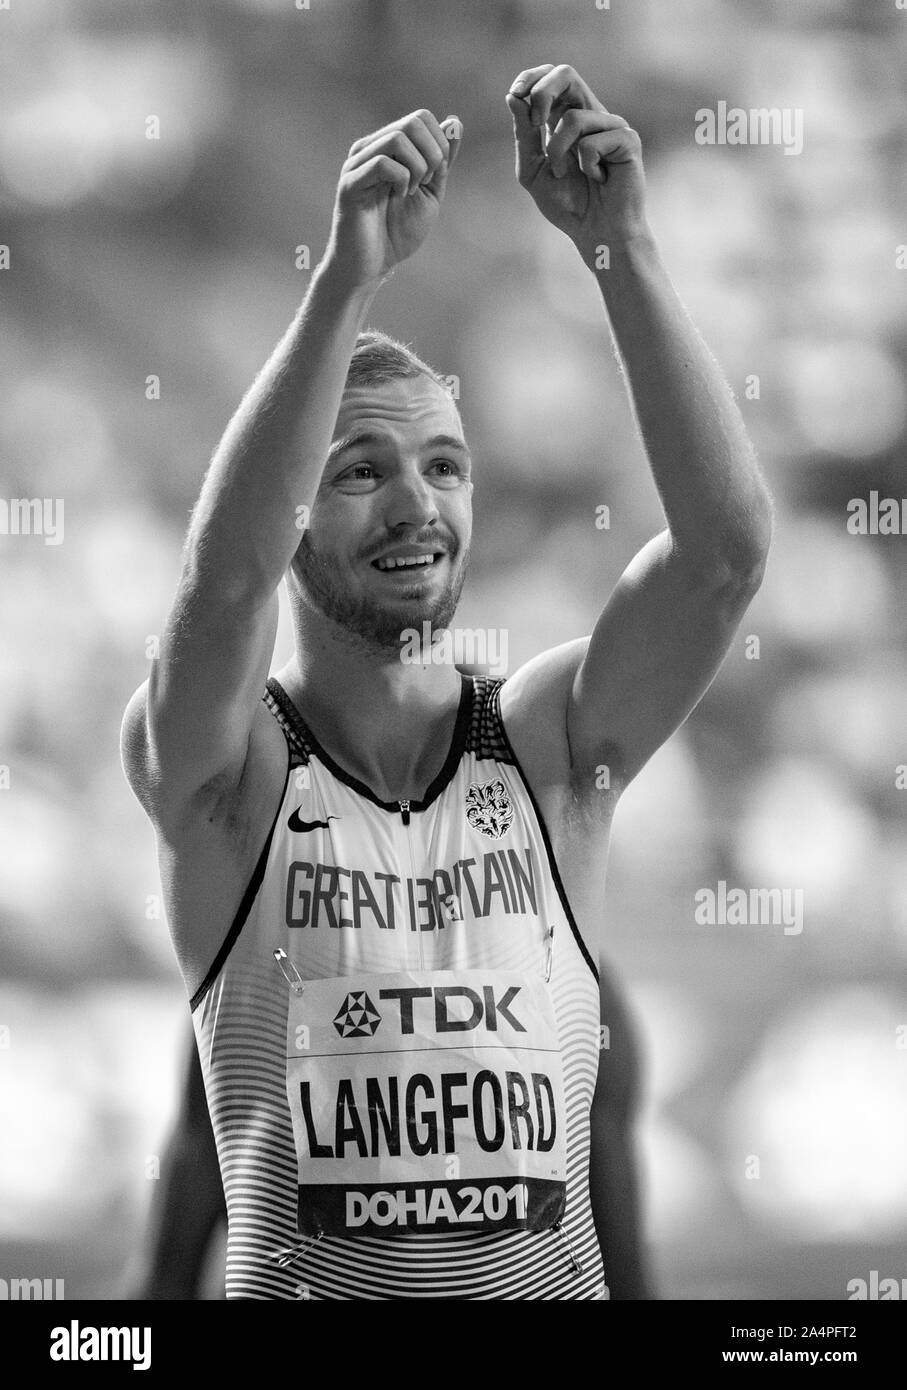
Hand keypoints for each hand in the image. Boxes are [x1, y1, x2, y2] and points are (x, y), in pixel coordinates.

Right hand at [323, 109, 461, 288]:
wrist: (372, 266)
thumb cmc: (397, 232)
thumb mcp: (430, 193)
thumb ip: (442, 161)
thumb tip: (455, 122)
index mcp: (387, 147)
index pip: (421, 118)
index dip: (440, 144)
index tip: (435, 176)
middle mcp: (370, 148)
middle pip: (413, 122)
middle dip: (433, 153)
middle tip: (427, 183)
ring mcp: (357, 163)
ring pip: (398, 138)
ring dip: (418, 167)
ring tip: (412, 191)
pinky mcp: (349, 183)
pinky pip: (382, 162)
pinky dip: (401, 179)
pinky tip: (399, 197)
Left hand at [506, 65, 647, 264]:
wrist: (596, 233)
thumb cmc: (568, 206)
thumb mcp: (533, 171)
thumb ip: (524, 135)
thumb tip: (513, 96)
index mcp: (565, 118)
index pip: (550, 77)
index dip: (531, 78)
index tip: (516, 94)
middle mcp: (589, 115)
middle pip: (566, 74)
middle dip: (542, 93)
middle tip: (535, 124)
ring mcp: (610, 125)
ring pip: (574, 117)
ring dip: (558, 151)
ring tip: (565, 175)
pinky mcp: (627, 139)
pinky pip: (593, 141)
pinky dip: (586, 165)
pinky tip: (598, 180)